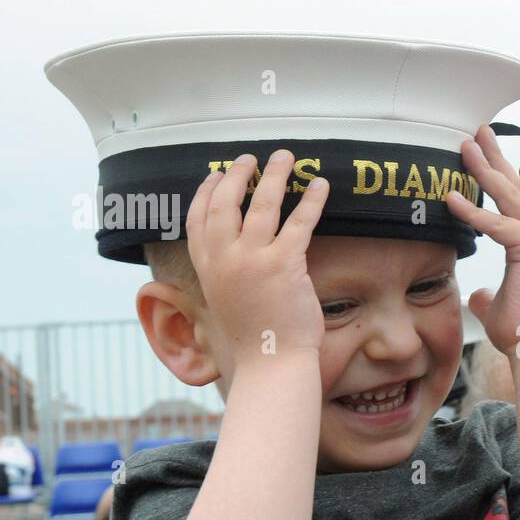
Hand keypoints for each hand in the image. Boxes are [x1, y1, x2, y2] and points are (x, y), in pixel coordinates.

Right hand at [185, 151, 329, 368]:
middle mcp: (225, 260)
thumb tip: (234, 254)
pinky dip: (312, 200)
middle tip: (250, 158)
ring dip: (275, 175)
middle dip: (238, 174)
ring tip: (286, 157)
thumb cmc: (255, 338)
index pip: (197, 219)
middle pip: (226, 203)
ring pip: (263, 204)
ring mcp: (253, 261)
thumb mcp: (226, 300)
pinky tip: (322, 185)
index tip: (216, 174)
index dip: (207, 192)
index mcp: (207, 268)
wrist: (271, 362)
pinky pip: (300, 222)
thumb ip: (226, 273)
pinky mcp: (284, 265)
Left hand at [444, 126, 519, 356]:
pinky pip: (495, 224)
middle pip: (515, 188)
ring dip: (484, 168)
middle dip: (496, 158)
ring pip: (507, 195)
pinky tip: (450, 198)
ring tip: (465, 144)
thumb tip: (479, 296)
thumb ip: (489, 297)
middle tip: (481, 132)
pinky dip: (472, 211)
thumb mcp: (499, 307)